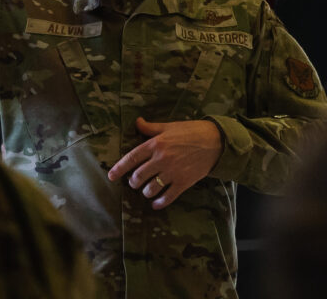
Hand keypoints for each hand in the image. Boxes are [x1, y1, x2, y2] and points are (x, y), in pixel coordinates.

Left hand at [107, 117, 221, 209]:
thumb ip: (151, 128)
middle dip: (133, 182)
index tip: (111, 176)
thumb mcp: (169, 126)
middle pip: (139, 176)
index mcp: (155, 144)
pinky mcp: (184, 182)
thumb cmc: (191, 131)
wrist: (216, 141)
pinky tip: (156, 204)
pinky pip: (167, 197)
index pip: (132, 158)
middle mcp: (162, 159)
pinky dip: (160, 203)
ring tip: (147, 191)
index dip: (119, 168)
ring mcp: (173, 172)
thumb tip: (137, 122)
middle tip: (134, 182)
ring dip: (146, 192)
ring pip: (151, 189)